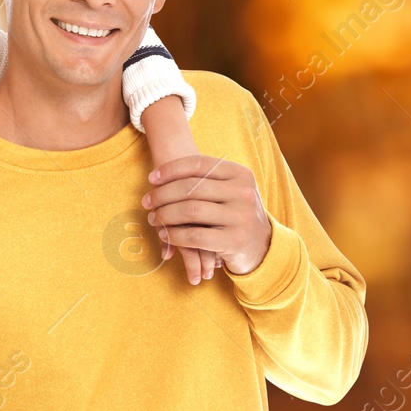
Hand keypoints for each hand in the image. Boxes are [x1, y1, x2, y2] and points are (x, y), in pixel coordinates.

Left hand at [143, 155, 271, 275]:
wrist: (263, 246)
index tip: (152, 178)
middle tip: (147, 202)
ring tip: (153, 218)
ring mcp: (240, 217)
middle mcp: (243, 192)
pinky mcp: (233, 241)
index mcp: (240, 174)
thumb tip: (160, 174)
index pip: (198, 164)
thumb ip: (206, 180)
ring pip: (189, 211)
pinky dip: (174, 235)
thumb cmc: (236, 213)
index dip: (171, 169)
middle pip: (190, 188)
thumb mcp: (231, 190)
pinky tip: (165, 234)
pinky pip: (194, 236)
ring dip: (164, 214)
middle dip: (162, 194)